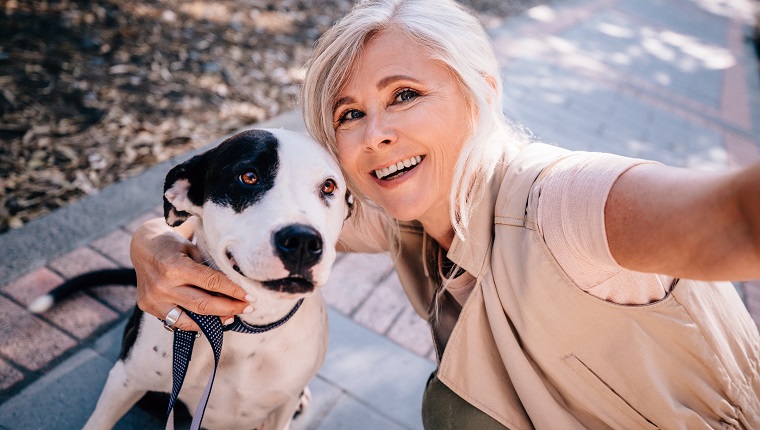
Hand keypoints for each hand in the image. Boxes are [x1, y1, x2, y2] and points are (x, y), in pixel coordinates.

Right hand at [130, 218, 252, 331]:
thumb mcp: (193, 248)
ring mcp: (154, 299)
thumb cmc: (173, 244)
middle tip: (248, 308)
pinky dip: (196, 322)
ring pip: (190, 319)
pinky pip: (176, 321)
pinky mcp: (149, 308)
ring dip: (214, 320)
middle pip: (203, 305)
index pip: (211, 283)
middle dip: (229, 308)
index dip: (233, 291)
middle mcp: (162, 286)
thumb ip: (211, 265)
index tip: (250, 296)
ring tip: (232, 317)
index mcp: (174, 267)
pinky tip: (211, 320)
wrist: (143, 247)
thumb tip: (238, 279)